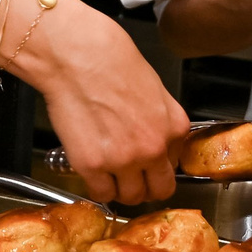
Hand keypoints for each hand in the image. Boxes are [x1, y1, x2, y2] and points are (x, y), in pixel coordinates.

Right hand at [8, 0, 186, 204]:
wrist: (76, 55)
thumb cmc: (109, 59)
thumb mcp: (153, 87)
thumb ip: (160, 119)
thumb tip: (155, 136)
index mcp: (174, 127)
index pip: (175, 166)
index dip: (158, 164)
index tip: (147, 163)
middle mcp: (154, 147)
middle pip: (159, 190)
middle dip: (145, 186)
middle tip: (131, 178)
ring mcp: (124, 160)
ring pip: (130, 197)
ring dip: (120, 188)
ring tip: (108, 173)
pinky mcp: (92, 166)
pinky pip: (100, 194)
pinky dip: (96, 188)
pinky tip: (92, 172)